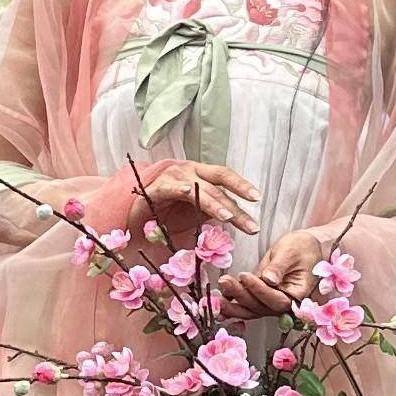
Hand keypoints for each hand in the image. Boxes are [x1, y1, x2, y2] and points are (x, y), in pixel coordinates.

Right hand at [131, 160, 260, 235]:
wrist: (138, 217)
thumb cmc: (169, 213)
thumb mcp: (197, 211)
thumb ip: (216, 210)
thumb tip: (242, 218)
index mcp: (202, 175)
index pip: (225, 178)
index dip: (241, 186)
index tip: (257, 199)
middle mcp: (189, 171)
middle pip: (217, 186)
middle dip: (235, 207)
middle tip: (251, 224)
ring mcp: (173, 178)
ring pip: (199, 190)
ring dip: (214, 204)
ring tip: (227, 217)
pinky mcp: (156, 188)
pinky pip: (170, 188)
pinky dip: (179, 188)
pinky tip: (188, 191)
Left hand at [219, 227, 334, 317]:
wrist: (306, 247)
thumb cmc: (303, 247)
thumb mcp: (292, 252)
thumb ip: (280, 266)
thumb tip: (269, 279)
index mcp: (297, 295)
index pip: (276, 299)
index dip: (259, 290)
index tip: (245, 276)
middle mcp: (284, 303)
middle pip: (260, 307)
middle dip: (241, 295)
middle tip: (225, 281)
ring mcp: (271, 301)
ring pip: (250, 309)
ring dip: (232, 304)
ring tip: (216, 295)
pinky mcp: (260, 296)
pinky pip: (245, 304)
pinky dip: (232, 303)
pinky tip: (217, 301)